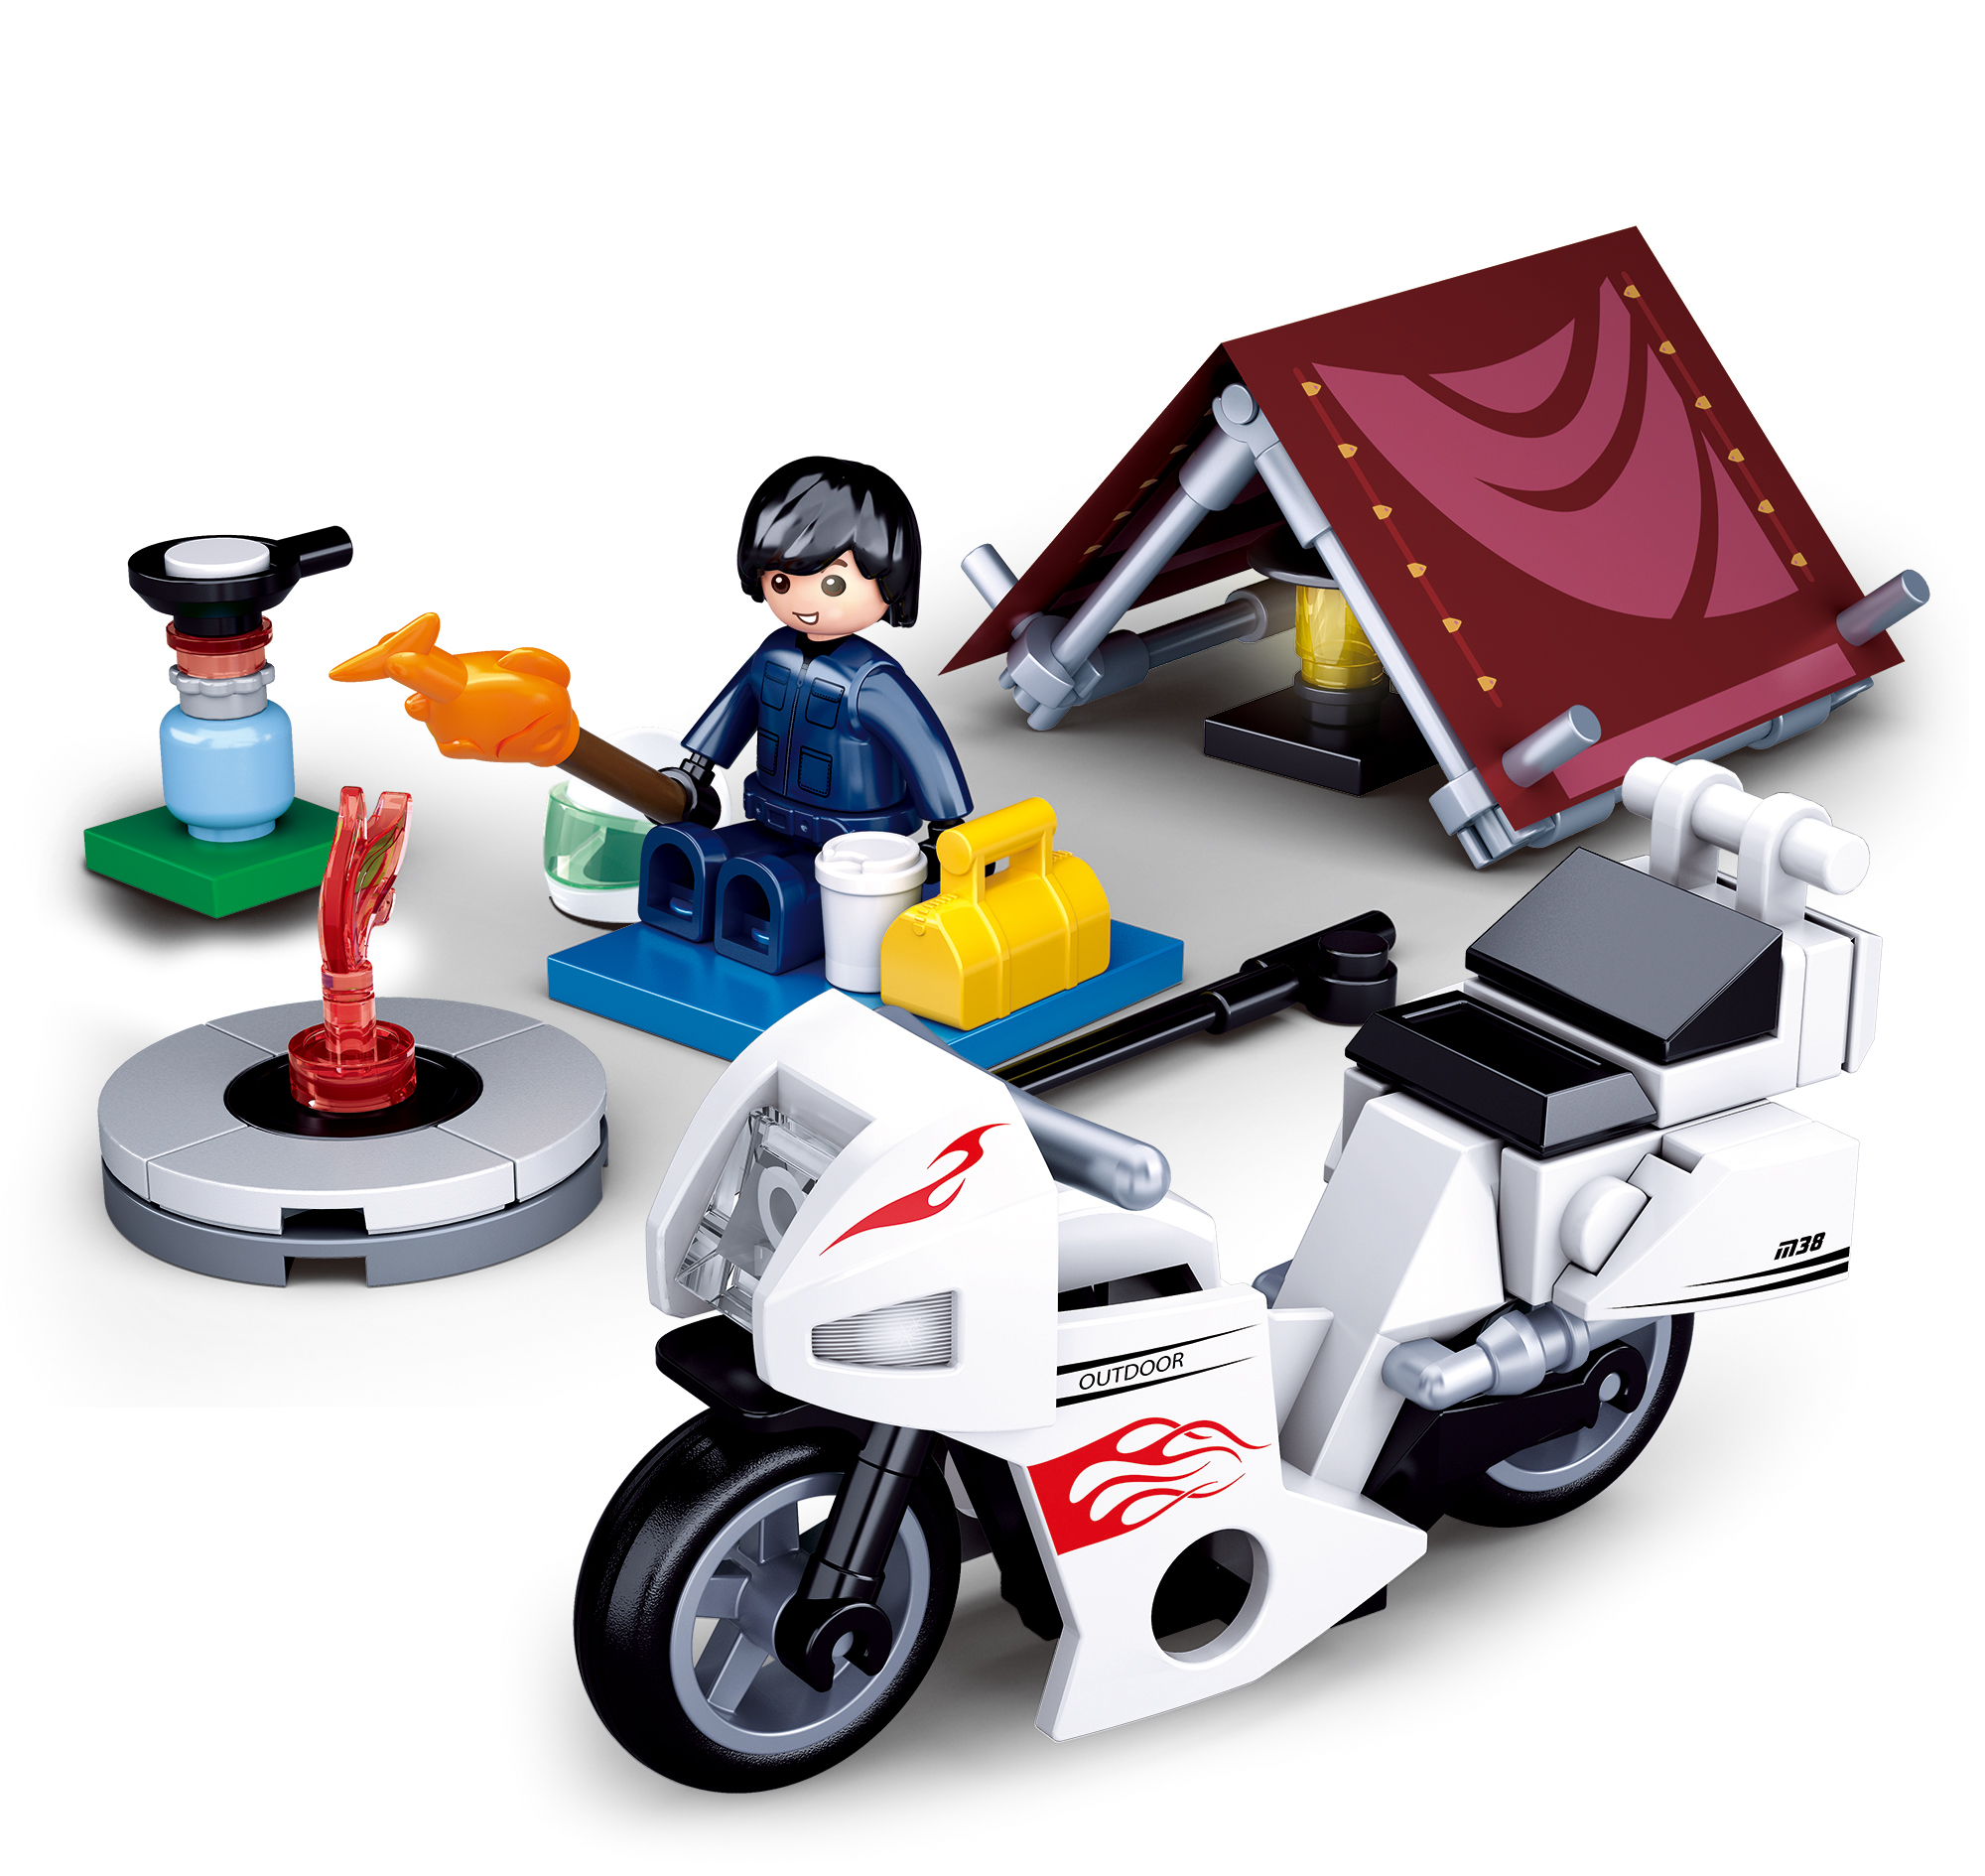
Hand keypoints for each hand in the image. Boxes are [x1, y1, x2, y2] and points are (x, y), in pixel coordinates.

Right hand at [330, 613, 580, 765]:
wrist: (554, 733)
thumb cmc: (545, 696)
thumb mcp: (553, 673)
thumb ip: (538, 661)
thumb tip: (510, 659)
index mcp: (466, 670)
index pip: (429, 654)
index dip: (405, 643)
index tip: (389, 638)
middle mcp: (452, 693)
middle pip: (414, 681)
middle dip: (400, 672)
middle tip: (397, 664)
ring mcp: (455, 720)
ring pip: (427, 714)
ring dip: (422, 707)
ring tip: (423, 702)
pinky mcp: (466, 745)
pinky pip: (450, 746)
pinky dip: (454, 745)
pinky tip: (464, 743)